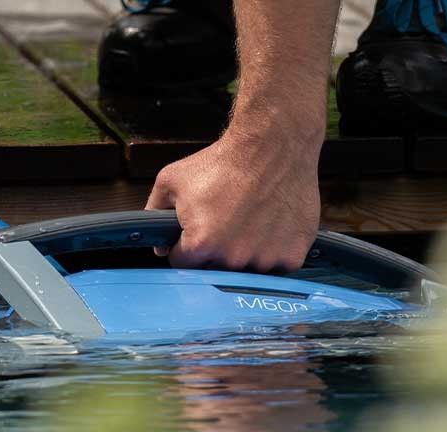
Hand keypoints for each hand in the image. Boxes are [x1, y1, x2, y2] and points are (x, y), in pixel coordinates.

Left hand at [146, 132, 321, 272]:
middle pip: (216, 269)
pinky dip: (274, 252)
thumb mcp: (172, 180)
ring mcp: (264, 259)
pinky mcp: (291, 255)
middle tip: (227, 220)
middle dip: (216, 250)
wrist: (273, 145)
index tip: (197, 232)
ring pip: (248, 271)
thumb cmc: (226, 161)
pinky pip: (278, 267)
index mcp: (200, 244)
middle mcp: (232, 258)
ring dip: (247, 253)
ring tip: (251, 221)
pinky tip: (270, 227)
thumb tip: (158, 244)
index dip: (186, 246)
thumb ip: (155, 212)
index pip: (183, 264)